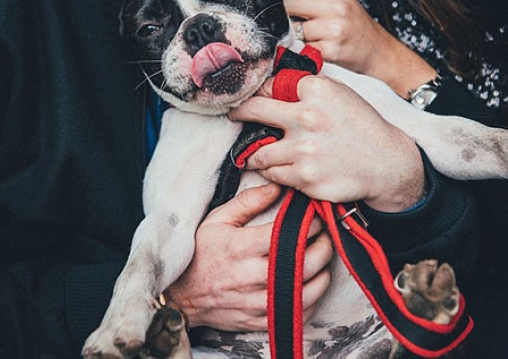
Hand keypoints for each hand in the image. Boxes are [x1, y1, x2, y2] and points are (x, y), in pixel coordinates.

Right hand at [166, 183, 332, 330]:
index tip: (315, 216)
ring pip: (307, 290)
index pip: (288, 233)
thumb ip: (248, 202)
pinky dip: (311, 298)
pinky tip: (310, 283)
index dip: (310, 224)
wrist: (182, 296)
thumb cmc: (201, 254)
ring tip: (321, 258)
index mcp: (241, 248)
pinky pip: (297, 312)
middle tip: (325, 235)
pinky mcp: (261, 320)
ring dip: (322, 273)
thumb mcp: (217, 220)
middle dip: (322, 246)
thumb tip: (277, 187)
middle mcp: (251, 276)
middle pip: (304, 262)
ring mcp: (257, 302)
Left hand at [229, 75, 425, 211]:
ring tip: (257, 154)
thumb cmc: (361, 126)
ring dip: (256, 154)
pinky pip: (273, 174)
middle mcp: (307, 117)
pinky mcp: (305, 177)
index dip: (259, 93)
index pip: (269, 87)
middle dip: (238, 114)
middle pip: (252, 111)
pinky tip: (284, 168)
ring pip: (259, 152)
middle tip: (234, 116)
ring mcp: (304, 149)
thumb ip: (305, 88)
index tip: (250, 99)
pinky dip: (274, 173)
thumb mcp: (338, 93)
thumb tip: (270, 85)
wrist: (386, 163)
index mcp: (316, 90)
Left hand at [280, 0, 436, 96]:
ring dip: (292, 34)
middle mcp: (334, 4)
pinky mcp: (329, 49)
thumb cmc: (353, 25)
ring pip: (290, 26)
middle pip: (285, 2)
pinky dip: (301, 49)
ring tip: (308, 36)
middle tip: (294, 21)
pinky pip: (300, 47)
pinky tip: (313, 48)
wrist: (378, 51)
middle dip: (282, 13)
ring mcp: (332, 28)